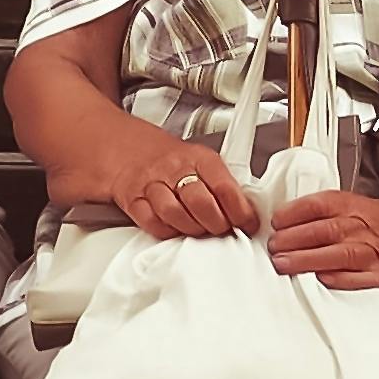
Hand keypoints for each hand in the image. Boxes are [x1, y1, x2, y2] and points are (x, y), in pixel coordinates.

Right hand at [99, 128, 258, 241]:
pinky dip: (167, 231)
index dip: (241, 211)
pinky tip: (176, 228)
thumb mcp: (201, 161)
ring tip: (200, 229)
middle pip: (201, 203)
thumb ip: (223, 183)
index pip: (225, 187)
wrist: (128, 147)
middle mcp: (175, 169)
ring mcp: (152, 184)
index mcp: (199, 158)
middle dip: (217, 224)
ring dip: (193, 229)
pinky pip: (152, 222)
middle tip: (223, 229)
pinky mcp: (134, 199)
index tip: (248, 223)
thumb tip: (249, 209)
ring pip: (175, 214)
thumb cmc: (170, 159)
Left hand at [269, 186, 378, 291]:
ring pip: (337, 254)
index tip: (276, 220)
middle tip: (273, 246)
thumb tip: (288, 222)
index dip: (295, 212)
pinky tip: (320, 280)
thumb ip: (327, 213)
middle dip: (294, 238)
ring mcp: (374, 253)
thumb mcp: (358, 206)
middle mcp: (363, 228)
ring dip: (307, 259)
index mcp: (356, 207)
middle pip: (324, 229)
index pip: (321, 204)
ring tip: (284, 264)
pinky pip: (360, 279)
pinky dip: (339, 279)